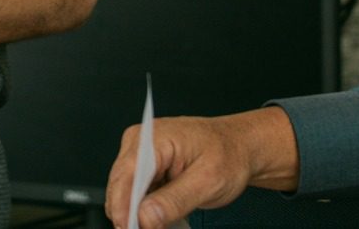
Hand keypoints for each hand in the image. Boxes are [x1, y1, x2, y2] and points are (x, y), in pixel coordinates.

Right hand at [104, 108, 298, 228]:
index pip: (127, 174)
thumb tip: (146, 216)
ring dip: (138, 213)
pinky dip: (146, 209)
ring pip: (125, 192)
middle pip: (120, 184)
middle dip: (130, 213)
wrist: (238, 147)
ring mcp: (140, 154)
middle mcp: (140, 142)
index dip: (124, 205)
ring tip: (160, 225)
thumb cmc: (228, 154)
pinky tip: (161, 218)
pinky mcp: (144, 167)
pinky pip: (136, 193)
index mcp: (154, 137)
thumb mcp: (208, 181)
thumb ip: (176, 199)